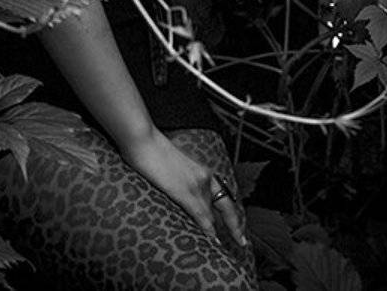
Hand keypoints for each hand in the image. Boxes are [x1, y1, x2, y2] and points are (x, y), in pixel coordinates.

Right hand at [119, 128, 248, 250]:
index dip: (232, 211)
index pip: (224, 194)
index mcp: (202, 170)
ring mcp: (197, 185)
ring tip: (225, 247)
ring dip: (220, 233)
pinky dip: (209, 231)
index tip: (237, 224)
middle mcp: (205, 178)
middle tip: (242, 242)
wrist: (144, 139)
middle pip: (225, 207)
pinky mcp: (186, 192)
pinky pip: (202, 216)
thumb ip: (181, 178)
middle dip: (235, 226)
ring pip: (213, 215)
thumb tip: (176, 189)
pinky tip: (213, 241)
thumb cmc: (151, 148)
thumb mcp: (172, 164)